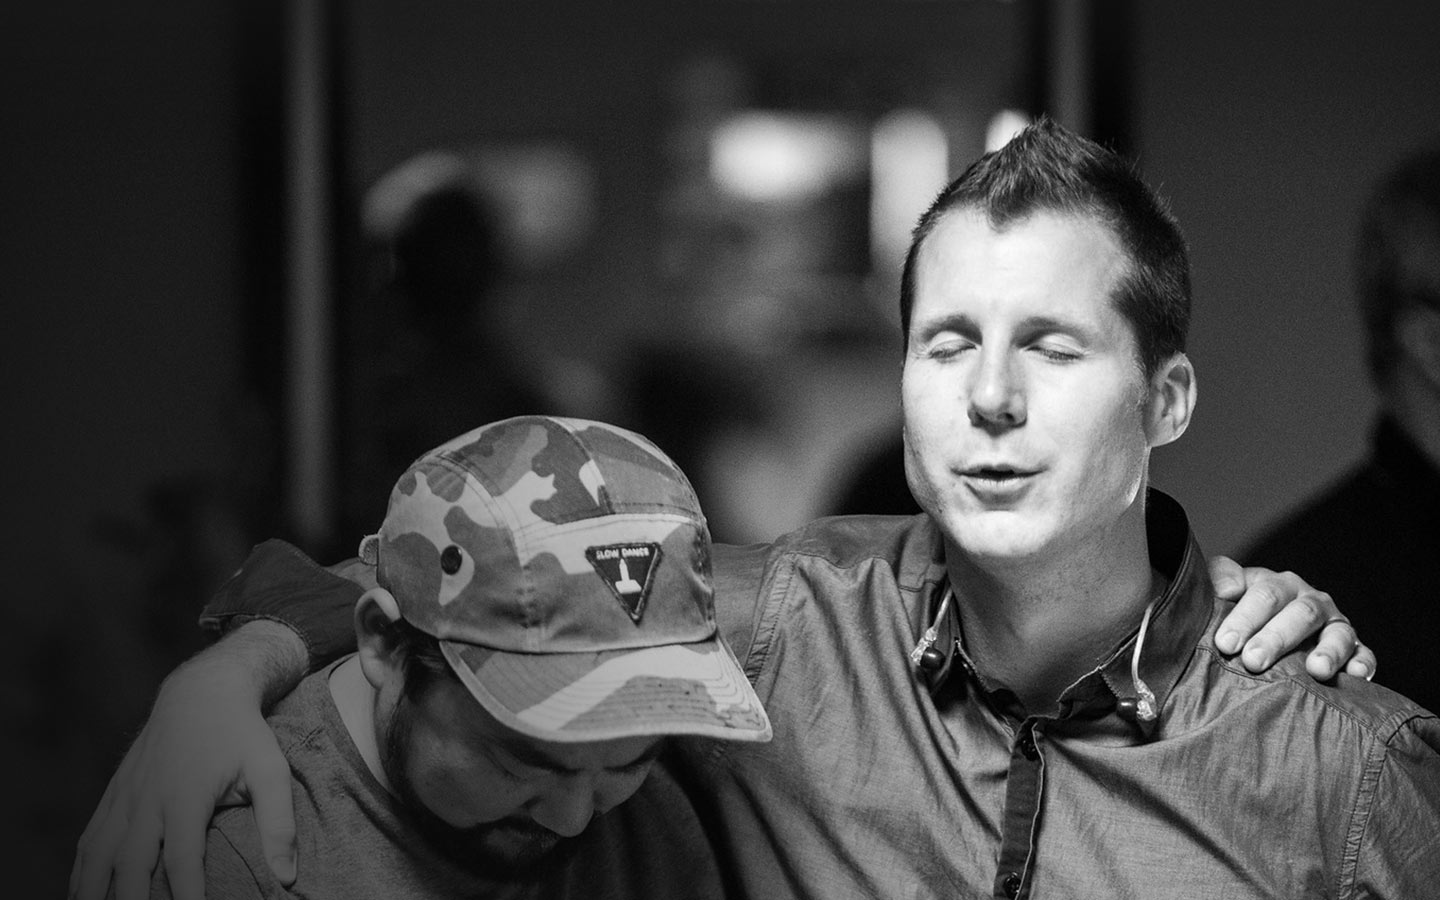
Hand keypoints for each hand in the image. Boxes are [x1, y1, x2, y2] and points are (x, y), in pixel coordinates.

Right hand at [69, 622, 306, 899]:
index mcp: (187, 795)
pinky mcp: (115, 792)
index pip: (182, 859)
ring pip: (99, 853)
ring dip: (92, 889)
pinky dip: (83, 869)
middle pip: (130, 863)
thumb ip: (279, 824)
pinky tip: (81, 891)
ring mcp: (126, 795)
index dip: (186, 897)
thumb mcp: (271, 770)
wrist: (202, 689)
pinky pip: (91, 838)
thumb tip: (288, 876)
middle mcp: (149, 798)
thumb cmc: (243, 733)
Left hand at [1209, 556, 1375, 680]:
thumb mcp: (1230, 588)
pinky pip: (1364, 655)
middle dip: (1276, 638)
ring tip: (1316, 670)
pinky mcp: (1354, 649)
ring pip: (1337, 634)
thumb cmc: (1243, 610)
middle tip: (1253, 660)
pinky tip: (1356, 675)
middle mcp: (1311, 602)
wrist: (1271, 627)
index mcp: (1279, 585)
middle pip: (1300, 614)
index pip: (1265, 595)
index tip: (1225, 643)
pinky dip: (1363, 663)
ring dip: (1328, 652)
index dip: (1245, 618)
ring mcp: (1335, 625)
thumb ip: (1221, 578)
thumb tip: (1224, 588)